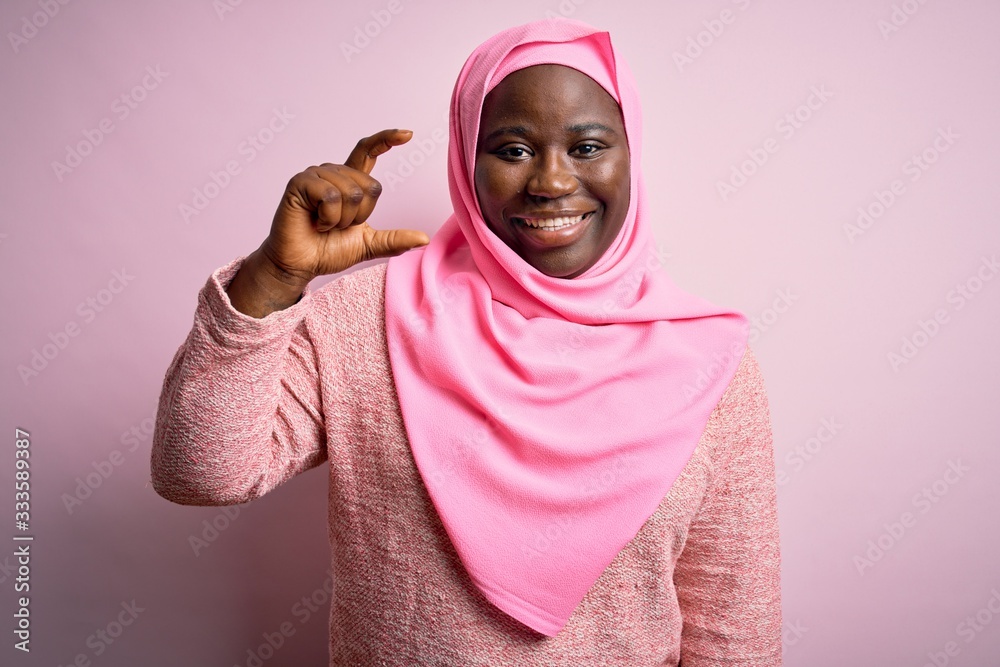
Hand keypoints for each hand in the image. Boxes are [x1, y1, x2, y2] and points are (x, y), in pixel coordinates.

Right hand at [260, 128, 429, 285]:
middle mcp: (333, 172)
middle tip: (337, 225)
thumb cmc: (328, 250)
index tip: (408, 134)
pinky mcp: (300, 183)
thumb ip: (394, 239)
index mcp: (349, 182)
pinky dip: (328, 217)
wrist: (300, 264)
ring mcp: (315, 175)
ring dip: (342, 219)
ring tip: (324, 224)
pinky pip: (331, 196)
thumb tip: (424, 239)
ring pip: (352, 193)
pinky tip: (314, 222)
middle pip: (370, 187)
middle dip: (360, 216)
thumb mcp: (368, 244)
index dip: (386, 140)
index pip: (368, 152)